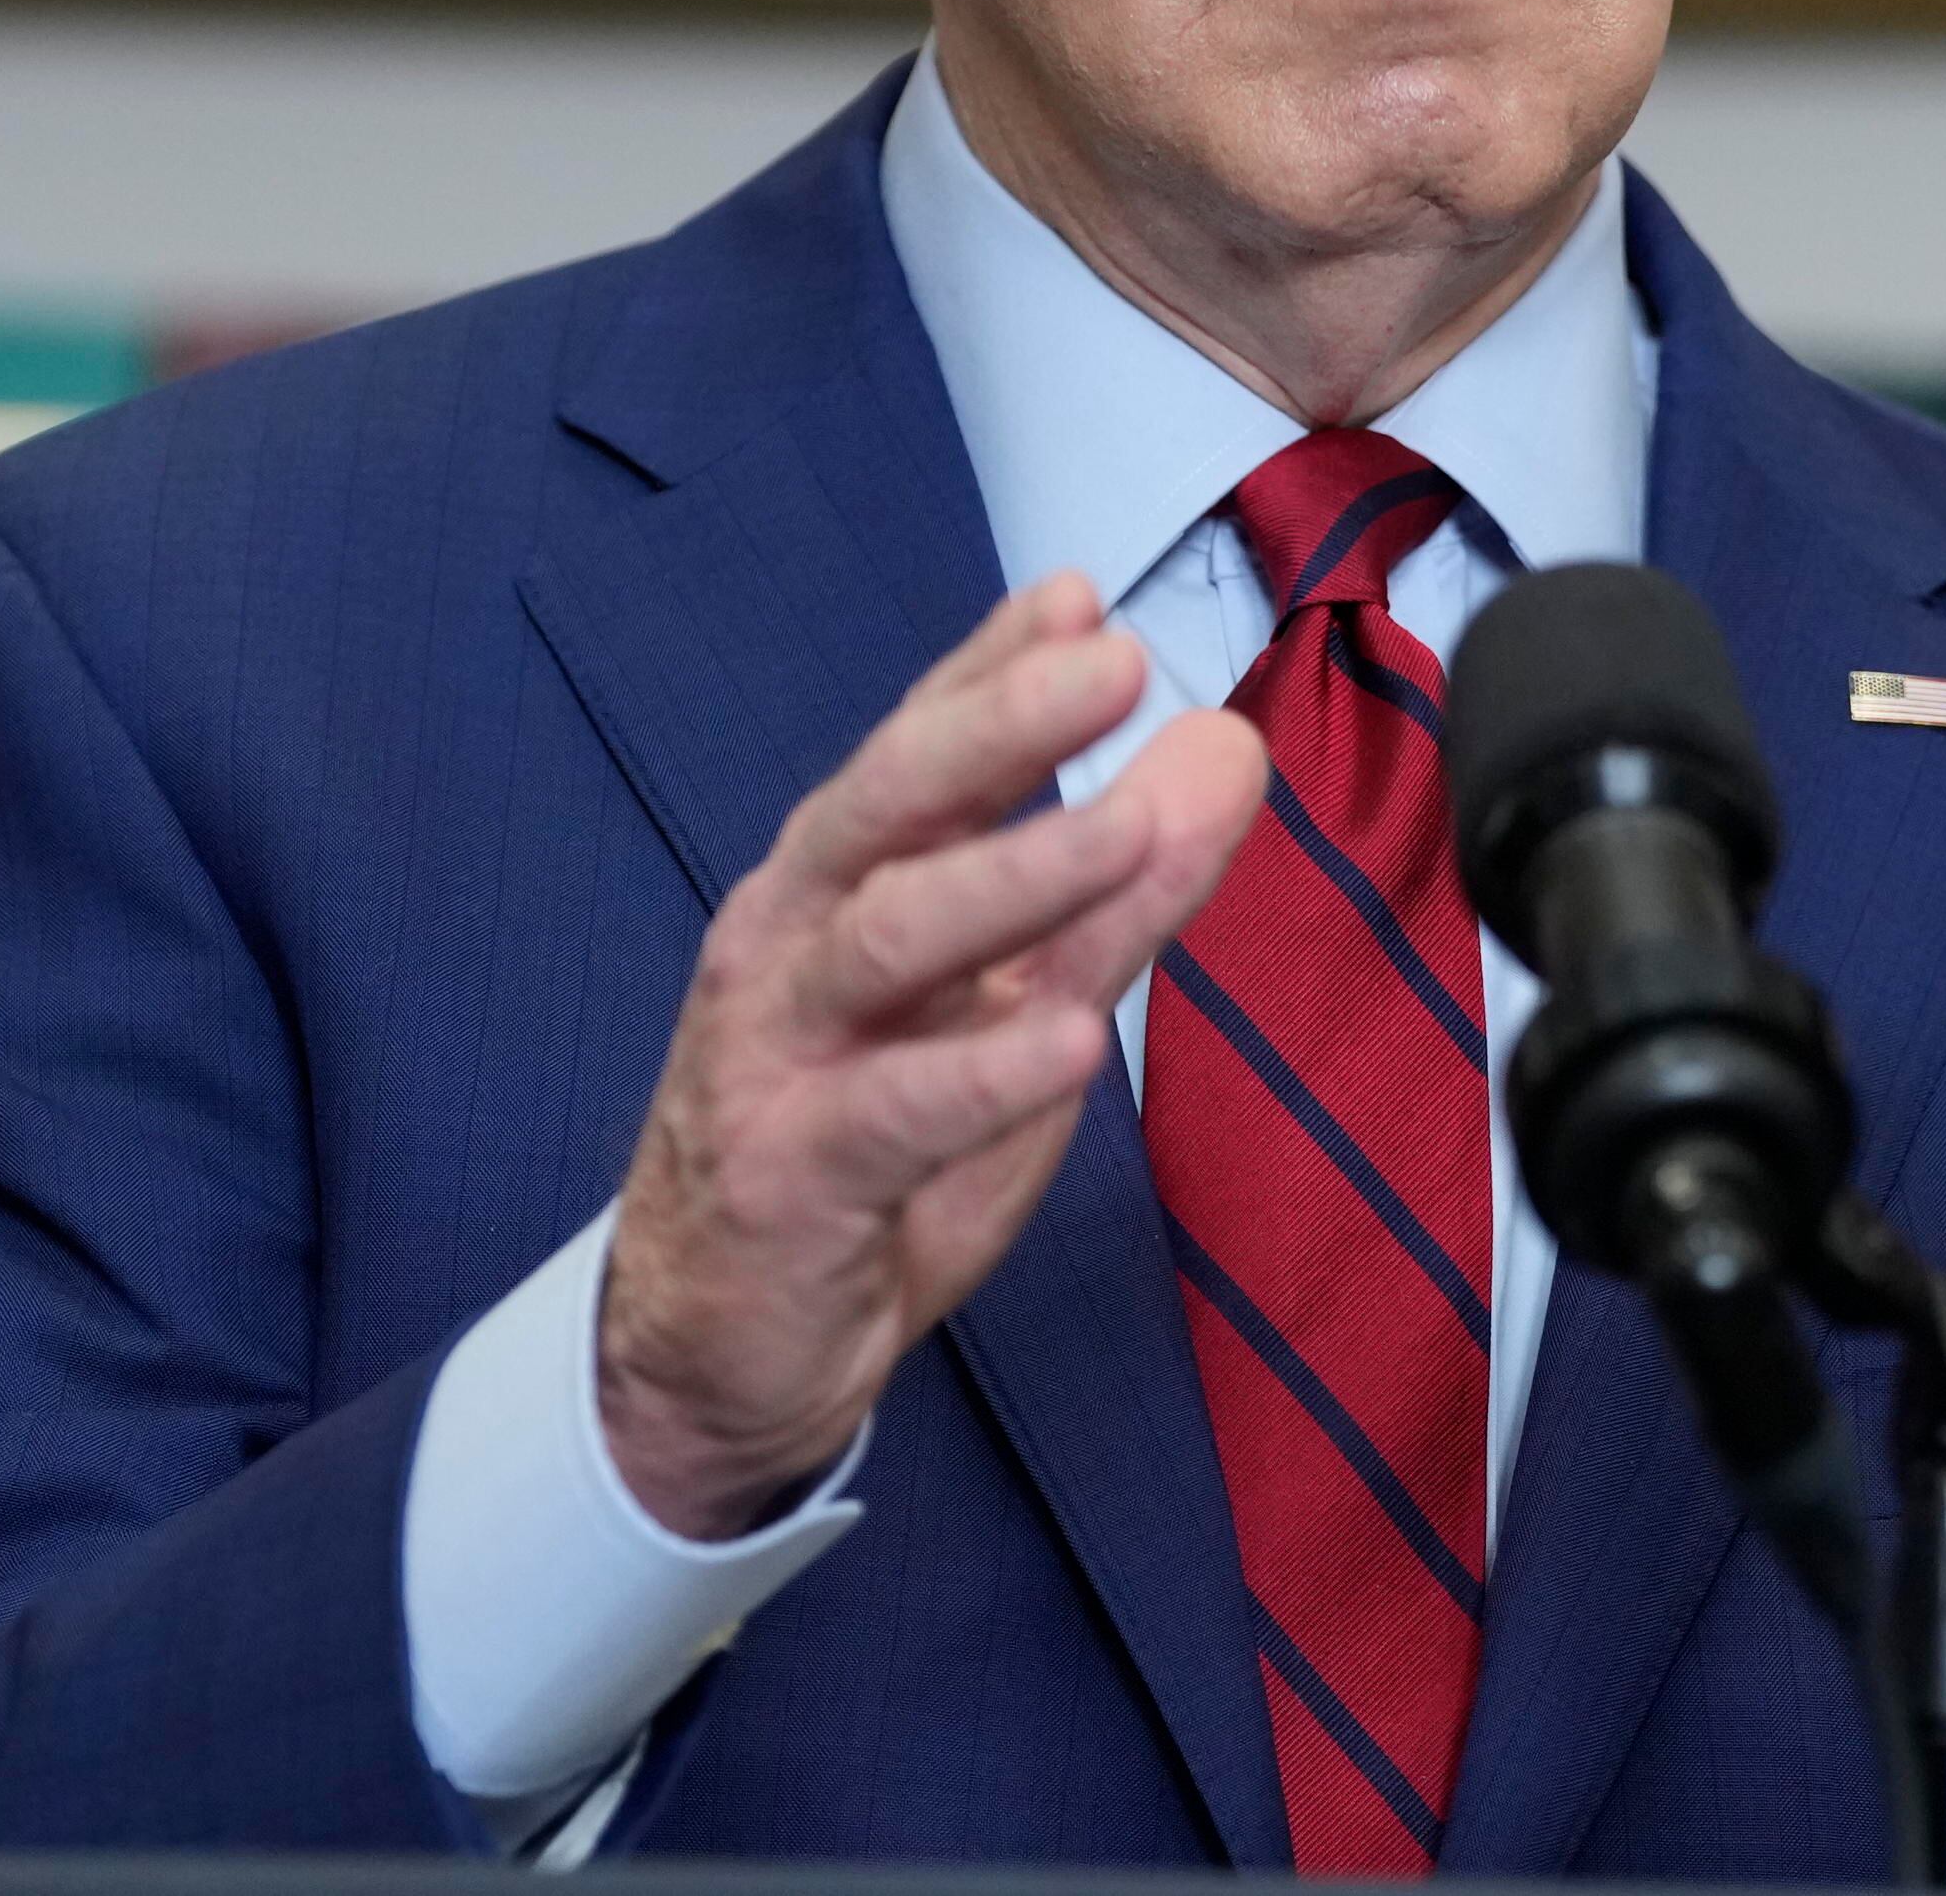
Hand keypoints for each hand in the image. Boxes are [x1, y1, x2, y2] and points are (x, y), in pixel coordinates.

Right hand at [597, 573, 1265, 1537]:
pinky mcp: (788, 1177)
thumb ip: (1119, 893)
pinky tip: (1069, 1040)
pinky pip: (890, 1114)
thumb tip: (1225, 751)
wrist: (721, 1350)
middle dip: (999, 725)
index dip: (992, 666)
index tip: (1082, 595)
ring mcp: (776, 1055)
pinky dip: (980, 1073)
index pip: (915, 746)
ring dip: (1013, 876)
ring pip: (886, 940)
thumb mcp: (1014, 1009)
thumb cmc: (870, 1149)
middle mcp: (792, 942)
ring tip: (1127, 825)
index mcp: (838, 885)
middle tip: (1113, 661)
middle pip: (884, 806)